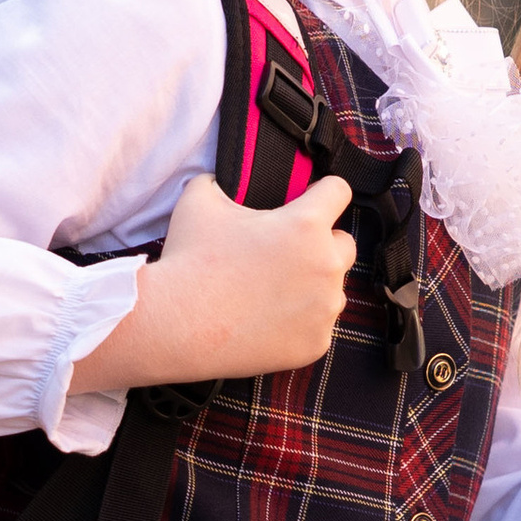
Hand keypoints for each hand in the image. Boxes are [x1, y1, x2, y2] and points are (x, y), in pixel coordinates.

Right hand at [71, 173, 356, 395]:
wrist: (175, 327)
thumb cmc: (189, 259)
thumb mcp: (199, 200)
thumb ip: (222, 181)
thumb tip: (223, 177)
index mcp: (306, 225)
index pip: (339, 192)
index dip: (323, 192)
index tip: (311, 200)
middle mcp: (326, 265)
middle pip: (345, 244)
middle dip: (321, 244)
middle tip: (284, 254)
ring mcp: (325, 309)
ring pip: (332, 289)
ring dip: (311, 286)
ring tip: (270, 292)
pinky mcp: (316, 343)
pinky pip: (318, 326)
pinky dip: (299, 324)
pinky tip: (267, 321)